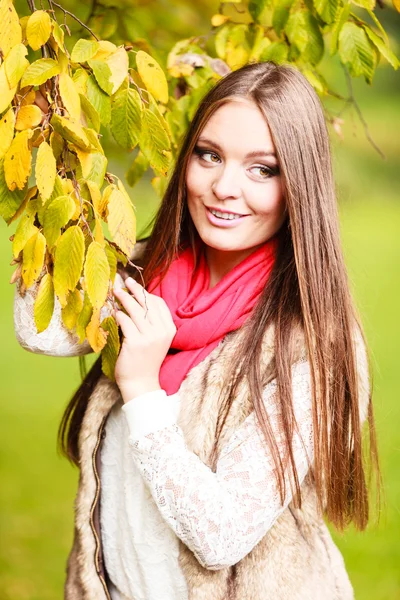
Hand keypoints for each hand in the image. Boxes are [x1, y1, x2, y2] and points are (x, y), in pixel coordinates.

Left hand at [113, 278, 176, 402]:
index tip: (135, 286)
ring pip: (135, 310)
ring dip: (124, 298)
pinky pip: (125, 321)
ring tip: (115, 292)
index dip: (146, 292)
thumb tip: (137, 300)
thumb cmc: (145, 360)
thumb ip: (151, 322)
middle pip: (147, 303)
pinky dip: (119, 314)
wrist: (141, 383)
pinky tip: (114, 312)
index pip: (159, 304)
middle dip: (135, 289)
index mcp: (169, 329)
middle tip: (124, 280)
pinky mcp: (135, 343)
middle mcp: (162, 331)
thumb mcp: (155, 339)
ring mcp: (149, 337)